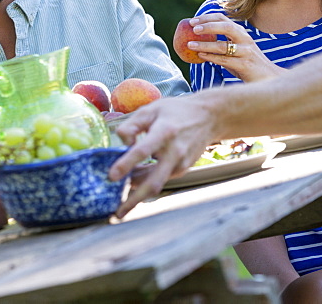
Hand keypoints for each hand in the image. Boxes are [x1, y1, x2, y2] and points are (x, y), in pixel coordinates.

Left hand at [107, 94, 219, 217]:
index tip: (112, 176)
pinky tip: (133, 183)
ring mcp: (180, 163)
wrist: (209, 117)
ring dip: (137, 194)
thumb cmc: (176, 111)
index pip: (143, 151)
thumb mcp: (152, 109)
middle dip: (134, 199)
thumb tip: (122, 143)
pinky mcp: (182, 169)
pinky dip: (146, 183)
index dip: (126, 164)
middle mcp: (174, 152)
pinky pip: (161, 179)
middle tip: (117, 213)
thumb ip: (132, 124)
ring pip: (156, 184)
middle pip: (153, 181)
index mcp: (164, 132)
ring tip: (119, 202)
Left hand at [187, 14, 281, 81]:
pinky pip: (225, 60)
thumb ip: (222, 44)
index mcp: (241, 33)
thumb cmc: (247, 64)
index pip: (223, 19)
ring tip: (190, 45)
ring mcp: (245, 52)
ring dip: (205, 44)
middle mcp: (244, 39)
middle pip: (226, 27)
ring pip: (223, 46)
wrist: (268, 77)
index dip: (207, 18)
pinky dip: (212, 57)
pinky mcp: (245, 65)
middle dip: (208, 26)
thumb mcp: (236, 50)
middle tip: (193, 29)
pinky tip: (201, 56)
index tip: (192, 21)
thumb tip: (198, 41)